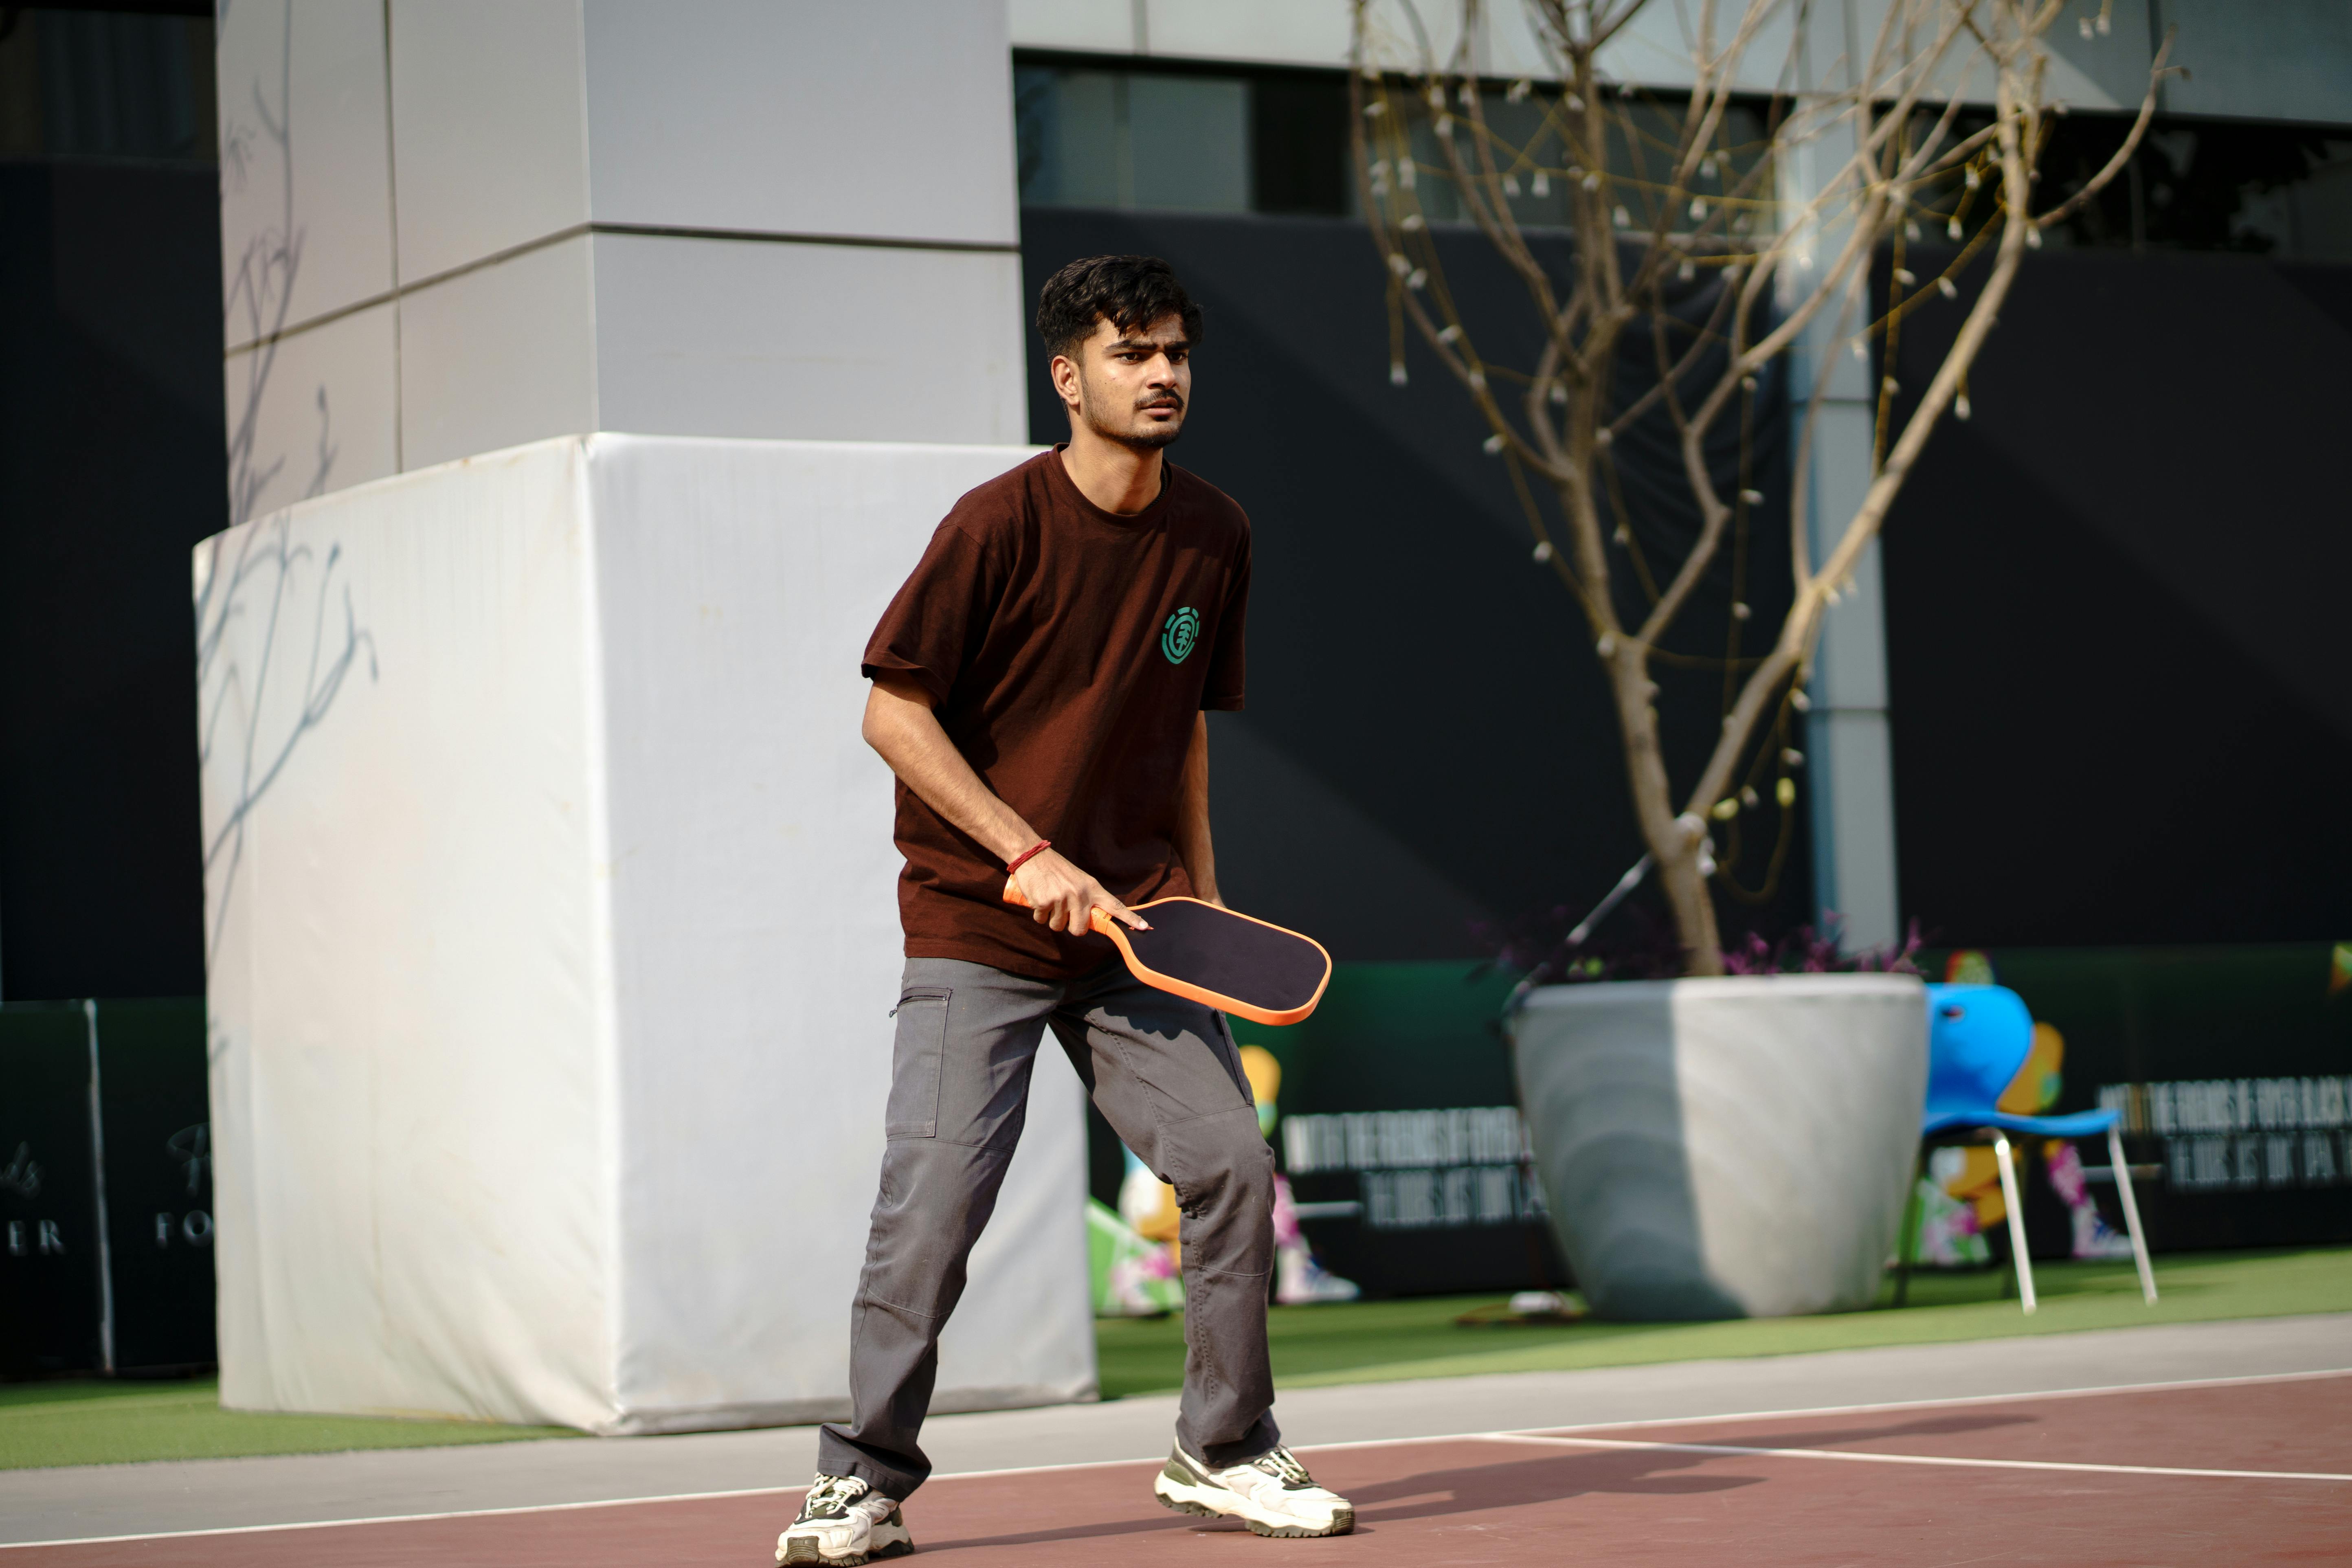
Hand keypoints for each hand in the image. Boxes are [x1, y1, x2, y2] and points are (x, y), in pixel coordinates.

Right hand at [1012, 849, 1147, 935]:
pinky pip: (1041, 920)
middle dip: (1070, 926)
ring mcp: (1062, 898)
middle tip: (1064, 912)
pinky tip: (1038, 898)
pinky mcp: (1045, 902)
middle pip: (1079, 929)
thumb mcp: (1079, 880)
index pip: (1115, 906)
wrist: (1033, 855)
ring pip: (1058, 926)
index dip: (1130, 918)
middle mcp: (1080, 894)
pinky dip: (1038, 913)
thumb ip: (1088, 898)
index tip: (1145, 927)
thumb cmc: (1057, 870)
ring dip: (1051, 918)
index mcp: (1092, 888)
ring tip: (1050, 899)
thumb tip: (1091, 921)